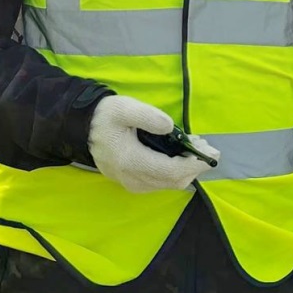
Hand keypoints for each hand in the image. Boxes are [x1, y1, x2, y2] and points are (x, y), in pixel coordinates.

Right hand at [88, 95, 219, 192]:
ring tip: (194, 148)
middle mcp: (133, 179)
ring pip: (169, 184)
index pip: (172, 170)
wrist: (81, 128)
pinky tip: (178, 156)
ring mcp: (132, 184)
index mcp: (131, 161)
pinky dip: (174, 172)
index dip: (195, 163)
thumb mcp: (124, 108)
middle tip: (205, 146)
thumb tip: (171, 128)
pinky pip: (160, 183)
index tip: (211, 151)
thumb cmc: (104, 116)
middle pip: (174, 181)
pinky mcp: (132, 184)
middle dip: (194, 166)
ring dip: (186, 169)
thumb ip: (148, 116)